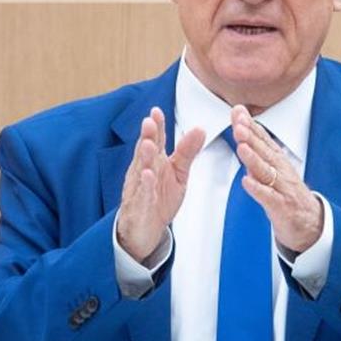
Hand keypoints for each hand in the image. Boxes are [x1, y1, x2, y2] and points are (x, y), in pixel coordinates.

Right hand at [117, 107, 204, 260]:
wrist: (145, 229)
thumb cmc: (159, 197)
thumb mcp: (178, 173)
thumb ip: (187, 152)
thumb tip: (201, 129)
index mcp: (154, 161)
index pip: (155, 141)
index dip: (156, 127)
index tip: (157, 112)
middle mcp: (143, 171)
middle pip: (145, 152)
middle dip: (147, 137)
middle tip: (149, 122)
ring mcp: (139, 189)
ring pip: (141, 171)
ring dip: (144, 158)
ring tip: (149, 145)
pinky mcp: (140, 206)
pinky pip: (143, 195)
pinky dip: (145, 186)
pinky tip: (148, 176)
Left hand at [231, 105, 323, 252]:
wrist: (310, 223)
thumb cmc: (288, 195)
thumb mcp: (273, 170)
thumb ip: (257, 153)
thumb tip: (242, 132)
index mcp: (278, 161)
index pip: (263, 139)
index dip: (251, 125)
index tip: (239, 112)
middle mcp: (281, 171)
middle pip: (264, 151)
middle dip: (251, 137)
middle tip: (238, 124)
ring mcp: (282, 188)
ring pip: (266, 171)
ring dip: (254, 158)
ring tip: (242, 147)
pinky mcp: (281, 206)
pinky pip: (268, 196)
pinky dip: (257, 189)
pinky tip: (246, 181)